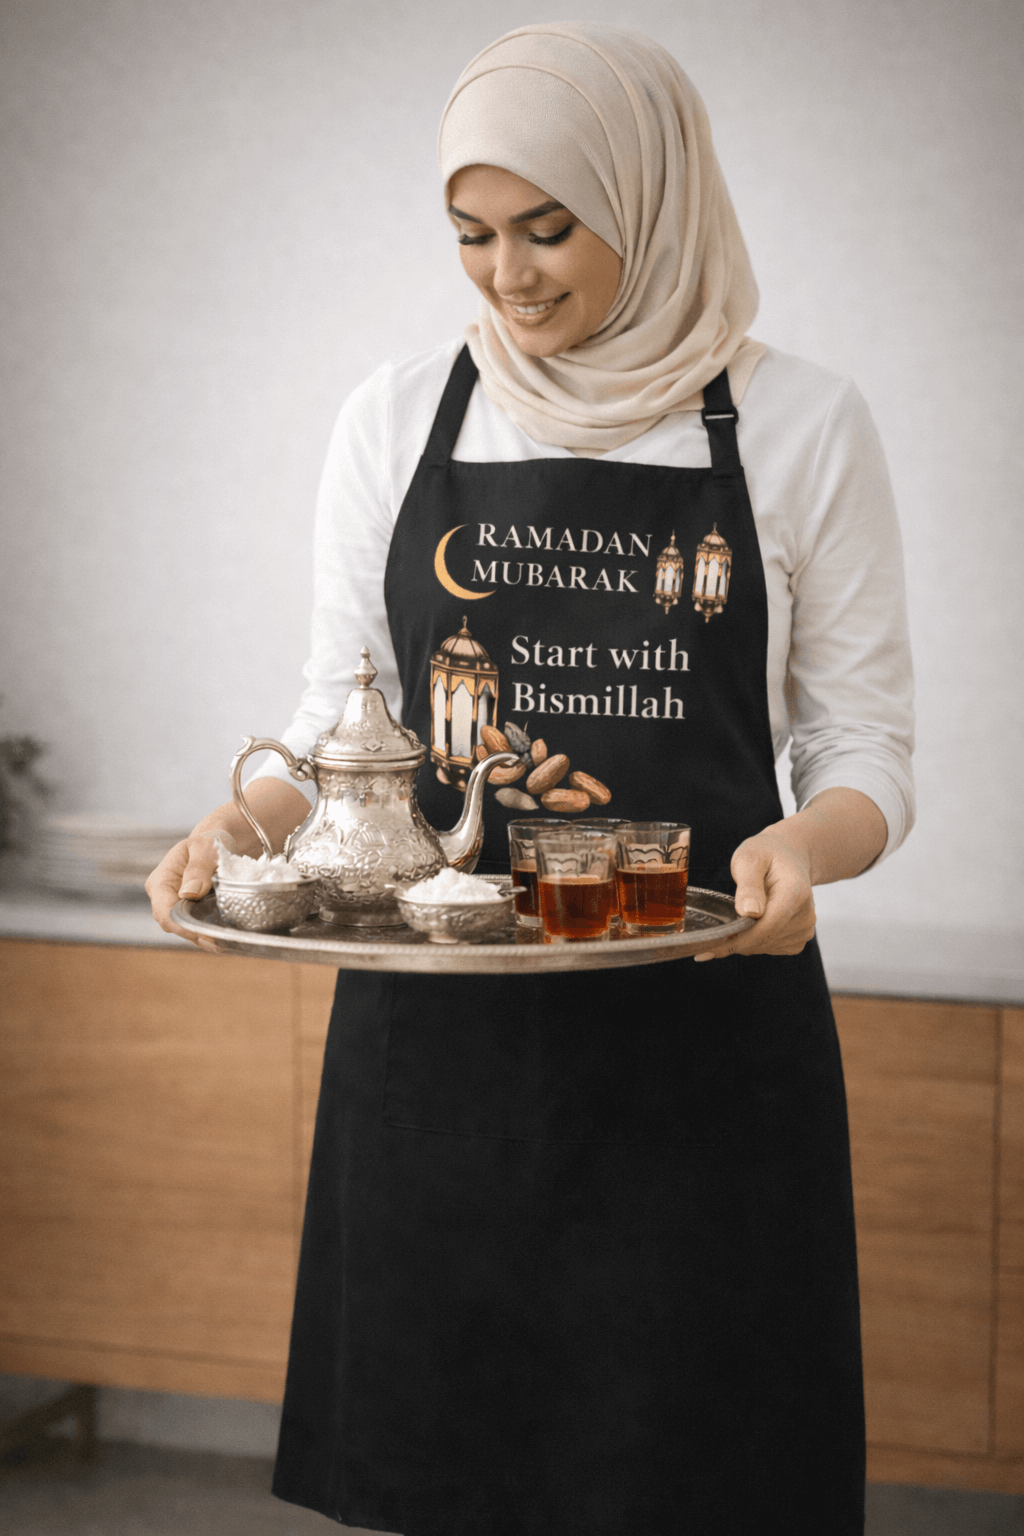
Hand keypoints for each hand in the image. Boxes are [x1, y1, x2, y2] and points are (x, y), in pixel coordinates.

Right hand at [145, 829, 234, 949]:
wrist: (223, 840)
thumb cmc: (211, 840)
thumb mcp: (206, 847)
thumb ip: (198, 868)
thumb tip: (188, 893)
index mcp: (160, 880)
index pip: (164, 911)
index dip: (183, 926)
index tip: (206, 934)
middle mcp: (164, 897)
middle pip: (174, 925)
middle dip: (195, 936)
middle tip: (220, 943)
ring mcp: (178, 906)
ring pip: (185, 930)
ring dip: (204, 939)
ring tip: (226, 944)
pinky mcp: (192, 912)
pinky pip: (197, 928)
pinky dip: (210, 935)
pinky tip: (226, 940)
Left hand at [693, 824, 815, 961]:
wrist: (788, 856)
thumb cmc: (767, 854)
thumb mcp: (750, 858)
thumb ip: (749, 885)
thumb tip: (749, 912)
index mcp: (795, 892)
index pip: (768, 926)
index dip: (739, 940)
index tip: (711, 945)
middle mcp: (805, 914)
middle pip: (765, 939)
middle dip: (735, 942)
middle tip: (708, 939)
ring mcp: (805, 928)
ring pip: (765, 947)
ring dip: (744, 942)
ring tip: (729, 926)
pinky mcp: (800, 937)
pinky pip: (771, 948)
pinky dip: (754, 943)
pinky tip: (747, 927)